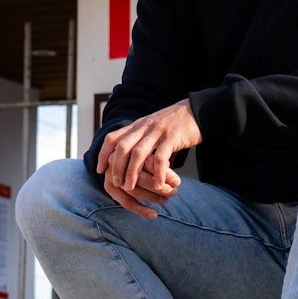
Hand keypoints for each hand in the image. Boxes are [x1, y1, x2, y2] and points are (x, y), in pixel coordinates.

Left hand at [97, 100, 202, 217]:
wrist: (198, 111)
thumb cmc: (176, 124)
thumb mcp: (153, 126)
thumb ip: (142, 138)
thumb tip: (130, 157)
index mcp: (138, 125)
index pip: (113, 138)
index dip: (103, 154)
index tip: (100, 170)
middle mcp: (144, 127)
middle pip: (122, 147)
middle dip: (116, 167)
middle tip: (116, 183)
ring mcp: (158, 132)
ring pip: (138, 153)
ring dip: (131, 172)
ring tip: (130, 187)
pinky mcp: (172, 138)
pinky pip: (161, 158)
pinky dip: (157, 173)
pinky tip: (157, 185)